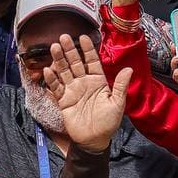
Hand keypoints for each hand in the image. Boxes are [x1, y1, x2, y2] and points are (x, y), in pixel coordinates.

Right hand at [44, 34, 131, 151]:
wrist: (94, 140)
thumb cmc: (108, 122)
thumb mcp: (118, 103)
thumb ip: (121, 86)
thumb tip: (129, 69)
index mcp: (98, 81)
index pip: (92, 61)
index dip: (88, 50)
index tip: (84, 37)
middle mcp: (84, 82)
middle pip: (75, 63)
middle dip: (70, 50)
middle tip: (64, 37)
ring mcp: (72, 90)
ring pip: (64, 71)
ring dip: (59, 60)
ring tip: (55, 47)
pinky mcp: (63, 100)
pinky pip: (56, 87)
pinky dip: (52, 79)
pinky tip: (49, 69)